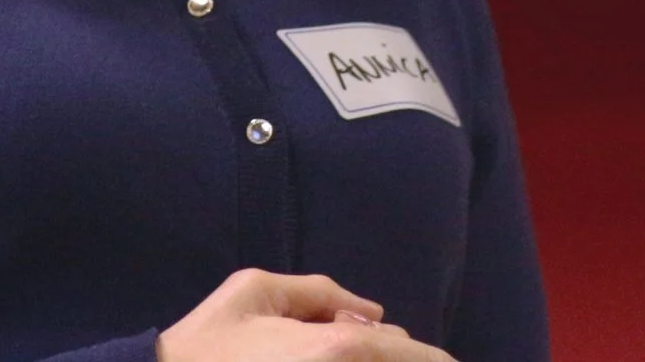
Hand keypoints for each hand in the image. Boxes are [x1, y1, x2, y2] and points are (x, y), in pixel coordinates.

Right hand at [156, 269, 457, 361]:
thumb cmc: (210, 342)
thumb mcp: (255, 290)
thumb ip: (319, 292)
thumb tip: (372, 313)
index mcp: (341, 349)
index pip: (424, 358)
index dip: (434, 359)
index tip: (429, 357)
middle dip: (402, 360)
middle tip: (364, 346)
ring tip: (322, 350)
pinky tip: (313, 361)